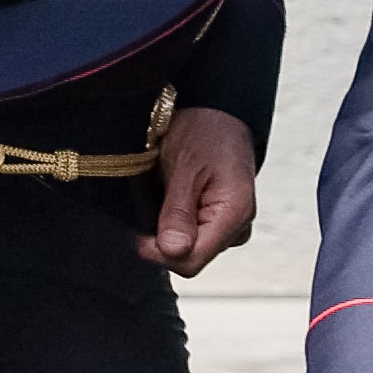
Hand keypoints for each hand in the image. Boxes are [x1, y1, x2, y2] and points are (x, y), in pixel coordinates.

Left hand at [138, 101, 258, 273]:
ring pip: (187, 248)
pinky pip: (190, 234)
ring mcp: (228, 225)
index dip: (159, 253)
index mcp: (234, 214)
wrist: (217, 112)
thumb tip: (172, 251)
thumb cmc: (204, 131)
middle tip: (146, 205)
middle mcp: (236, 226)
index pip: (192, 261)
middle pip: (189, 258)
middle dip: (161, 240)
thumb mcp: (185, 167)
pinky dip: (172, 222)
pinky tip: (165, 200)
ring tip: (158, 197)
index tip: (135, 235)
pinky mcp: (217, 220)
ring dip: (165, 230)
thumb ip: (179, 212)